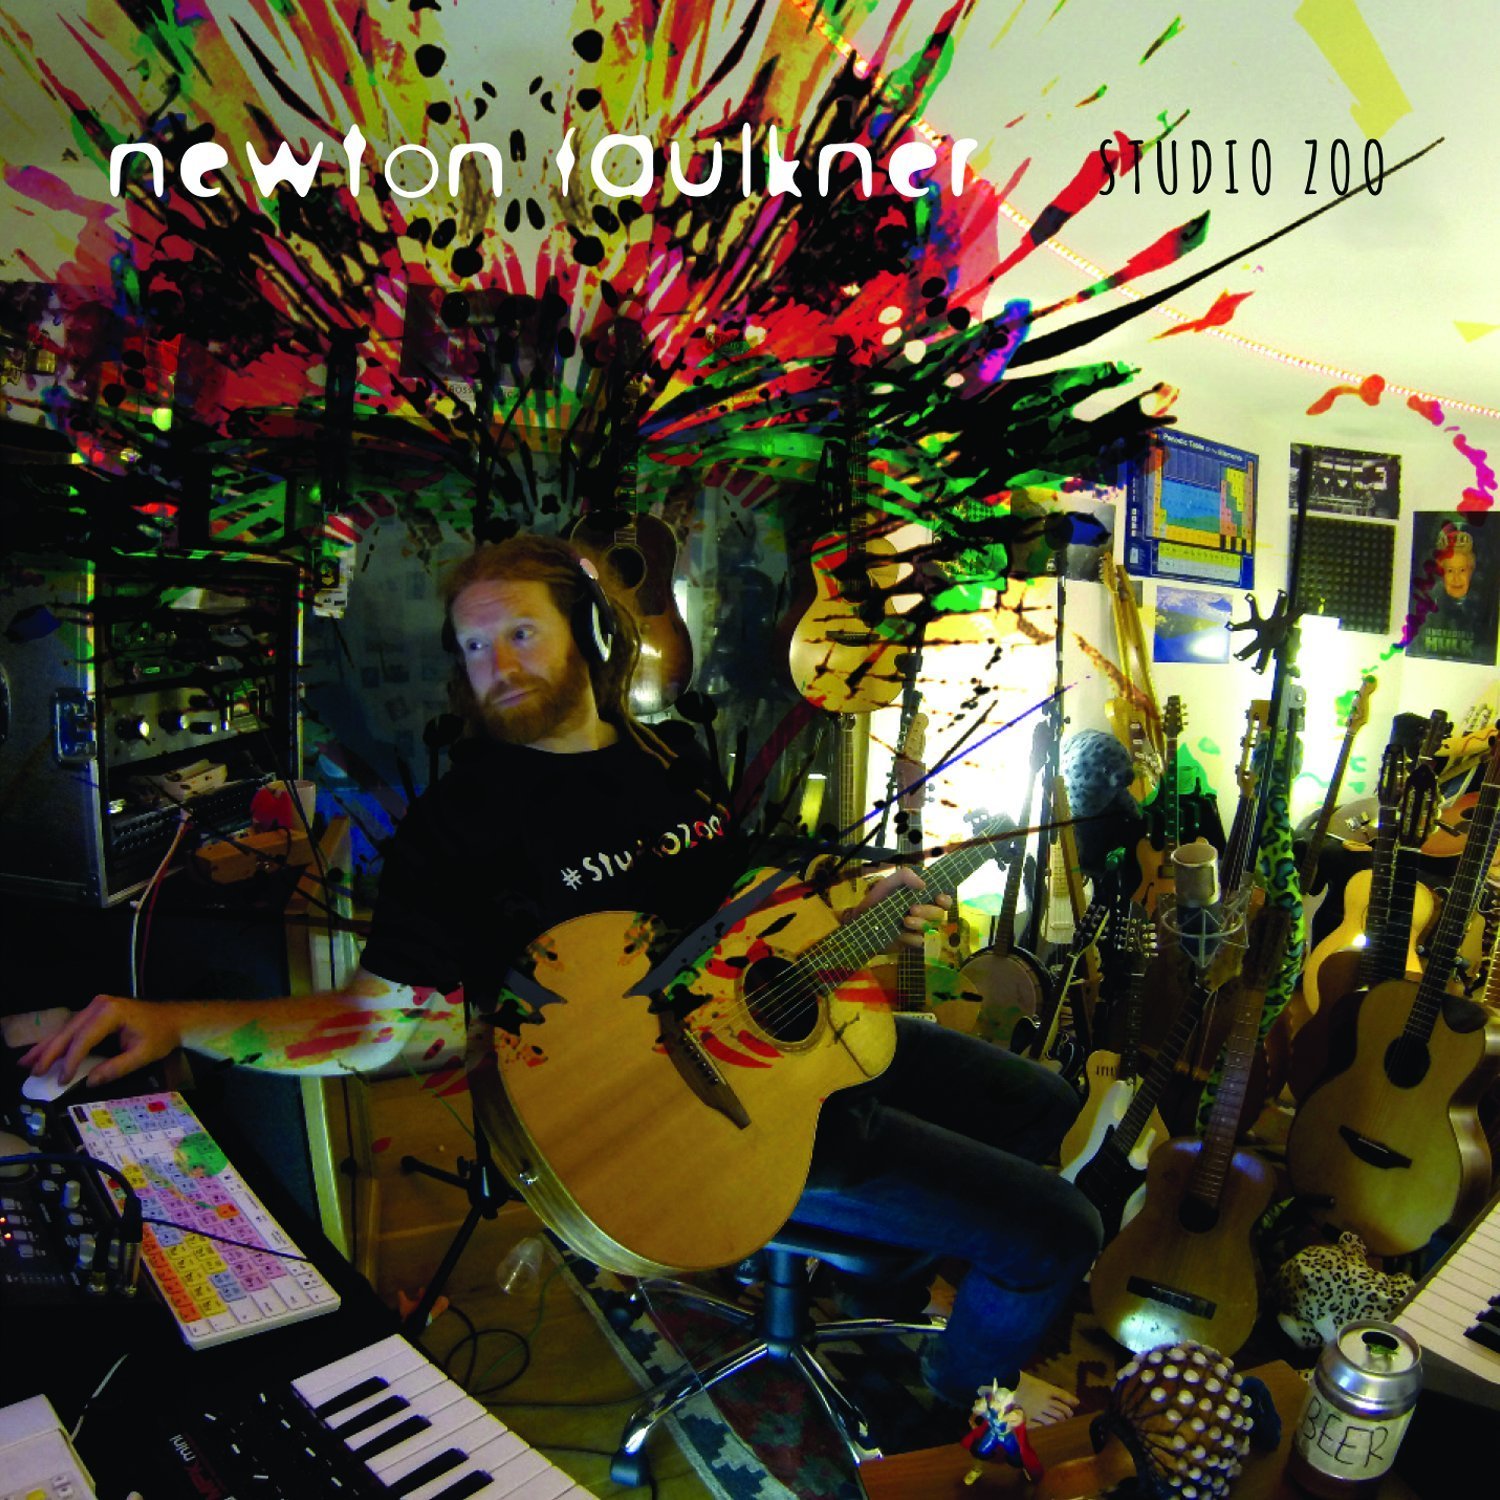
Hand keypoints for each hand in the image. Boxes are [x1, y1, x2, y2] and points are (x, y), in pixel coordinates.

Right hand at [18, 996, 185, 1087]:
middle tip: (33, 1071)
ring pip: (66, 1029)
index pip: (84, 1038)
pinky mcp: (95, 1011)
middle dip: (49, 1053)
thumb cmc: (160, 1035)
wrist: (173, 1019)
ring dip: (47, 1046)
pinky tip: (41, 1052)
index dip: (70, 1060)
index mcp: (111, 1012)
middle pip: (69, 1031)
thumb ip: (115, 1068)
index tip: (62, 1079)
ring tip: (26, 1063)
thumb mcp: (142, 1055)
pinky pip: (72, 1028)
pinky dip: (57, 1041)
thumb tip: (90, 1081)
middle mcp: (99, 1005)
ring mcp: (96, 1006)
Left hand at [853, 867, 952, 949]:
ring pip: (932, 928)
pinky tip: (900, 934)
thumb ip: (905, 876)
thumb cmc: (878, 899)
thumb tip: (924, 884)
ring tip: (905, 920)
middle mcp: (925, 914)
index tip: (939, 898)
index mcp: (923, 898)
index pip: (944, 900)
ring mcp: (919, 929)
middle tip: (912, 909)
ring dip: (920, 924)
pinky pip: (920, 942)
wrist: (861, 920)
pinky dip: (911, 937)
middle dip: (929, 911)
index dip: (946, 900)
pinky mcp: (911, 942)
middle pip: (940, 914)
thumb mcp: (889, 883)